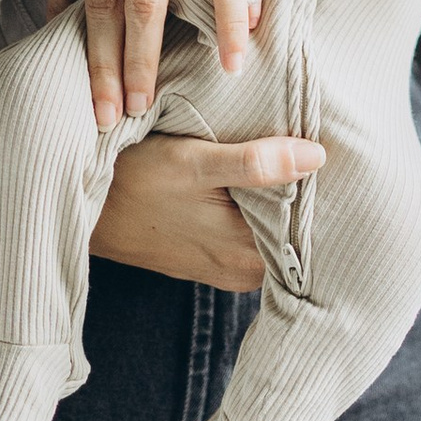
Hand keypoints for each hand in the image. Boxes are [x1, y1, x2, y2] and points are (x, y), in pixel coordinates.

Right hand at [92, 131, 325, 287]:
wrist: (83, 210)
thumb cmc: (134, 181)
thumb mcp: (192, 162)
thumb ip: (255, 163)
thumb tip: (317, 156)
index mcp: (246, 256)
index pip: (310, 232)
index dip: (325, 194)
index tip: (337, 159)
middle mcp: (242, 273)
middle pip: (295, 232)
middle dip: (307, 193)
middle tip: (318, 147)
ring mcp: (225, 269)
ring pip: (273, 231)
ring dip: (281, 198)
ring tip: (293, 156)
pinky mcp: (211, 258)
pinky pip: (251, 234)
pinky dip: (259, 207)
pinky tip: (260, 176)